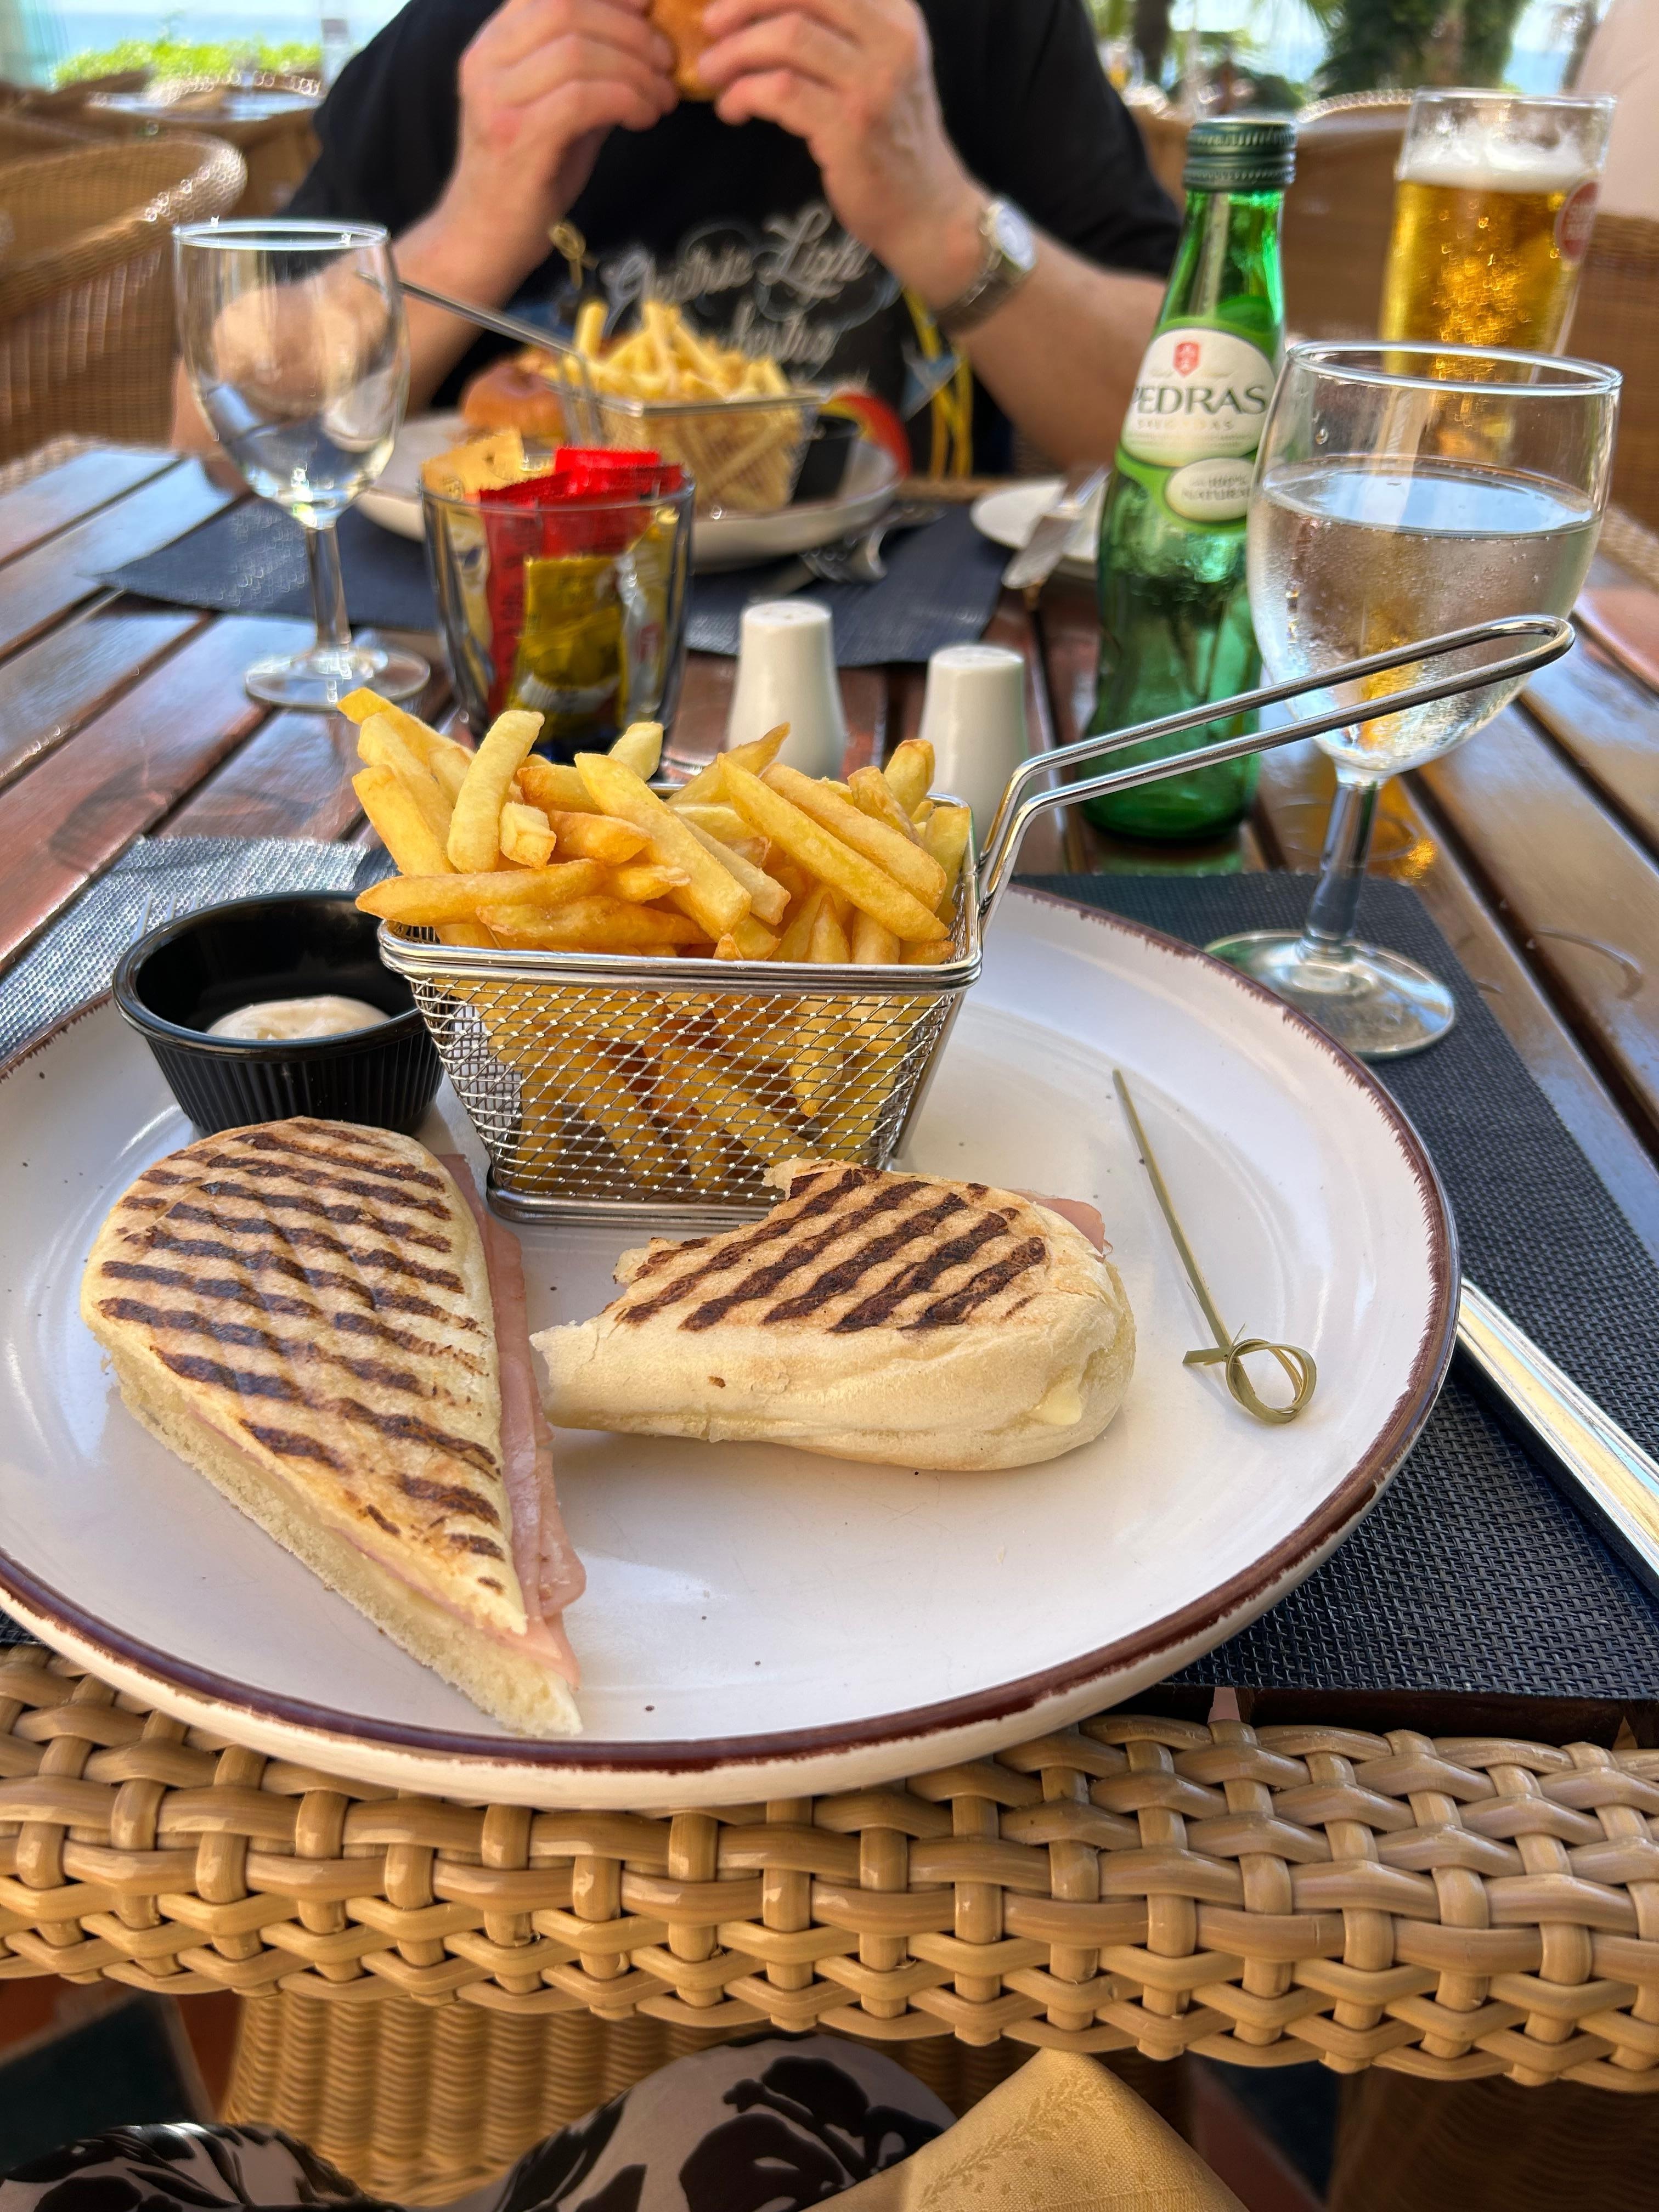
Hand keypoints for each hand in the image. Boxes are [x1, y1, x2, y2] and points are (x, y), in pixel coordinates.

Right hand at [439, 0, 678, 276]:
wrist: (484, 240)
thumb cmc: (526, 178)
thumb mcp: (555, 111)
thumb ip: (585, 74)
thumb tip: (641, 45)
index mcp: (492, 44)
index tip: (647, 11)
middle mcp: (486, 61)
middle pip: (569, 11)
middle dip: (631, 32)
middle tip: (666, 64)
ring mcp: (497, 98)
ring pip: (580, 52)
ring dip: (636, 71)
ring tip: (661, 98)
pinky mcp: (518, 136)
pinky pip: (584, 97)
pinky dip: (626, 100)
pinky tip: (644, 118)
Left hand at [696, 0, 984, 304]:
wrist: (925, 210)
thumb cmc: (890, 138)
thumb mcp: (879, 65)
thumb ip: (837, 30)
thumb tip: (761, 11)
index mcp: (895, 14)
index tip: (728, 1)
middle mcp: (890, 40)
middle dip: (742, 3)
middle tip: (710, 26)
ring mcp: (873, 85)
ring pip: (787, 38)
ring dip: (734, 53)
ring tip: (711, 72)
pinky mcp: (850, 129)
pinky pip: (780, 92)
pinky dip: (743, 94)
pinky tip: (732, 109)